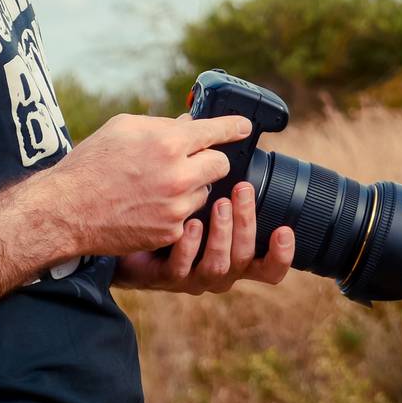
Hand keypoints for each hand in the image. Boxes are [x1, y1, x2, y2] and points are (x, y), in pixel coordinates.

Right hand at [41, 112, 254, 256]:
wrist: (68, 209)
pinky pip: (188, 216)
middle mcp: (178, 175)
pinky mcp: (170, 232)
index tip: (246, 127)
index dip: (235, 128)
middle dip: (210, 160)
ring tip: (158, 185)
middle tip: (193, 160)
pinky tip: (151, 205)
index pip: (217, 131)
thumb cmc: (92, 163)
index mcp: (167, 142)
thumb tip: (190, 125)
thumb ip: (162, 125)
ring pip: (205, 192)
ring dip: (191, 187)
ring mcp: (176, 206)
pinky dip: (176, 210)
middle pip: (221, 165)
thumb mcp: (124, 128)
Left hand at [112, 180, 293, 293]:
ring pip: (219, 266)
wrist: (116, 224)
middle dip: (248, 223)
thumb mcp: (192, 183)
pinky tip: (188, 224)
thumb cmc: (161, 205)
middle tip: (242, 191)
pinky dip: (189, 246)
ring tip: (219, 204)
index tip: (285, 229)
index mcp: (231, 245)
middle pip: (247, 258)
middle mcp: (217, 264)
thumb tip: (229, 126)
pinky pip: (181, 269)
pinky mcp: (164, 276)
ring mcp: (191, 274)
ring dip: (223, 233)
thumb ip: (212, 166)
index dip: (282, 252)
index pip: (267, 261)